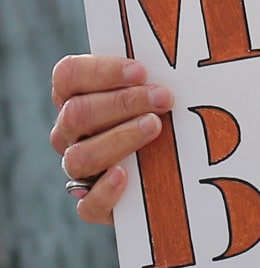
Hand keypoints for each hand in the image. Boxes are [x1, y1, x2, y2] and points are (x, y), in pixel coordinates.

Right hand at [50, 55, 173, 224]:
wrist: (179, 171)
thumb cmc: (164, 113)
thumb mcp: (156, 90)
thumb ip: (154, 75)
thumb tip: (183, 62)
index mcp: (75, 96)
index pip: (68, 75)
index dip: (101, 71)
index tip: (141, 71)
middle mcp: (70, 133)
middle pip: (76, 114)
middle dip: (122, 102)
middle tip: (163, 98)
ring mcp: (79, 170)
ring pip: (79, 157)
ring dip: (119, 139)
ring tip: (155, 127)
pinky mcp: (95, 204)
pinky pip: (88, 205)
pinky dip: (105, 190)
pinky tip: (126, 175)